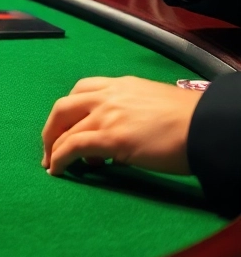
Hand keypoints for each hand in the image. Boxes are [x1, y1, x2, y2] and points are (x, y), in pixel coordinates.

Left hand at [41, 76, 200, 175]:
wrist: (207, 126)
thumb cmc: (190, 121)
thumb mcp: (155, 107)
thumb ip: (131, 118)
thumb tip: (119, 149)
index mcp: (121, 86)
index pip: (82, 90)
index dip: (69, 110)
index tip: (67, 126)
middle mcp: (109, 96)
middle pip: (63, 107)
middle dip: (51, 128)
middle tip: (50, 147)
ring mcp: (107, 115)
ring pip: (64, 129)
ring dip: (53, 148)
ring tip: (52, 165)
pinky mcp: (111, 137)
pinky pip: (72, 147)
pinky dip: (60, 159)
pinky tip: (58, 170)